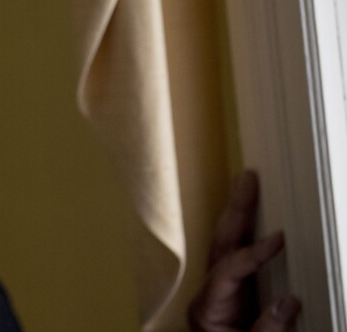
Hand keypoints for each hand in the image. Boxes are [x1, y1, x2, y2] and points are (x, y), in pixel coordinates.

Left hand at [188, 171, 299, 330]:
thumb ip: (267, 330)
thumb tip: (288, 300)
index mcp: (208, 310)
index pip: (228, 270)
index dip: (253, 253)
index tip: (279, 239)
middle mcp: (209, 294)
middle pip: (220, 244)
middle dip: (236, 211)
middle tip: (248, 179)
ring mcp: (218, 290)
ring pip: (225, 243)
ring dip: (238, 214)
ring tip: (247, 184)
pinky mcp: (230, 291)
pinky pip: (235, 254)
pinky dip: (245, 232)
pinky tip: (252, 213)